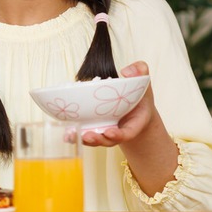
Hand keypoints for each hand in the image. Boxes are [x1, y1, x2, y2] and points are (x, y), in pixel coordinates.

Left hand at [82, 61, 179, 197]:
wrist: (136, 108)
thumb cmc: (139, 96)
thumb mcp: (144, 82)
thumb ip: (140, 71)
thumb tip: (126, 71)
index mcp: (134, 123)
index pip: (127, 133)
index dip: (118, 135)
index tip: (110, 132)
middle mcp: (120, 130)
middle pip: (109, 140)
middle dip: (98, 139)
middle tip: (88, 136)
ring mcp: (107, 131)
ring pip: (96, 139)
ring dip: (85, 139)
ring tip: (73, 135)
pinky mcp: (96, 128)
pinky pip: (86, 134)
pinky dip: (76, 137)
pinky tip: (67, 135)